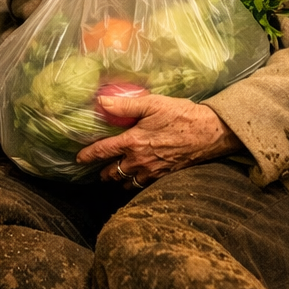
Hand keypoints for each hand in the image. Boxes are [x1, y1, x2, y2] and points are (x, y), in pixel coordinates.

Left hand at [78, 92, 242, 184]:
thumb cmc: (181, 115)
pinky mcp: (165, 176)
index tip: (79, 159)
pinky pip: (144, 185)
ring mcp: (153, 171)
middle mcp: (140, 160)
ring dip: (118, 180)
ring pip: (128, 181)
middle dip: (103, 172)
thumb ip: (125, 106)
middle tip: (97, 171)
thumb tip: (101, 103)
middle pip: (114, 172)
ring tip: (113, 177)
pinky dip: (135, 184)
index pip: (104, 151)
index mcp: (133, 142)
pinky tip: (136, 180)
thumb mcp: (152, 104)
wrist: (209, 133)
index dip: (89, 155)